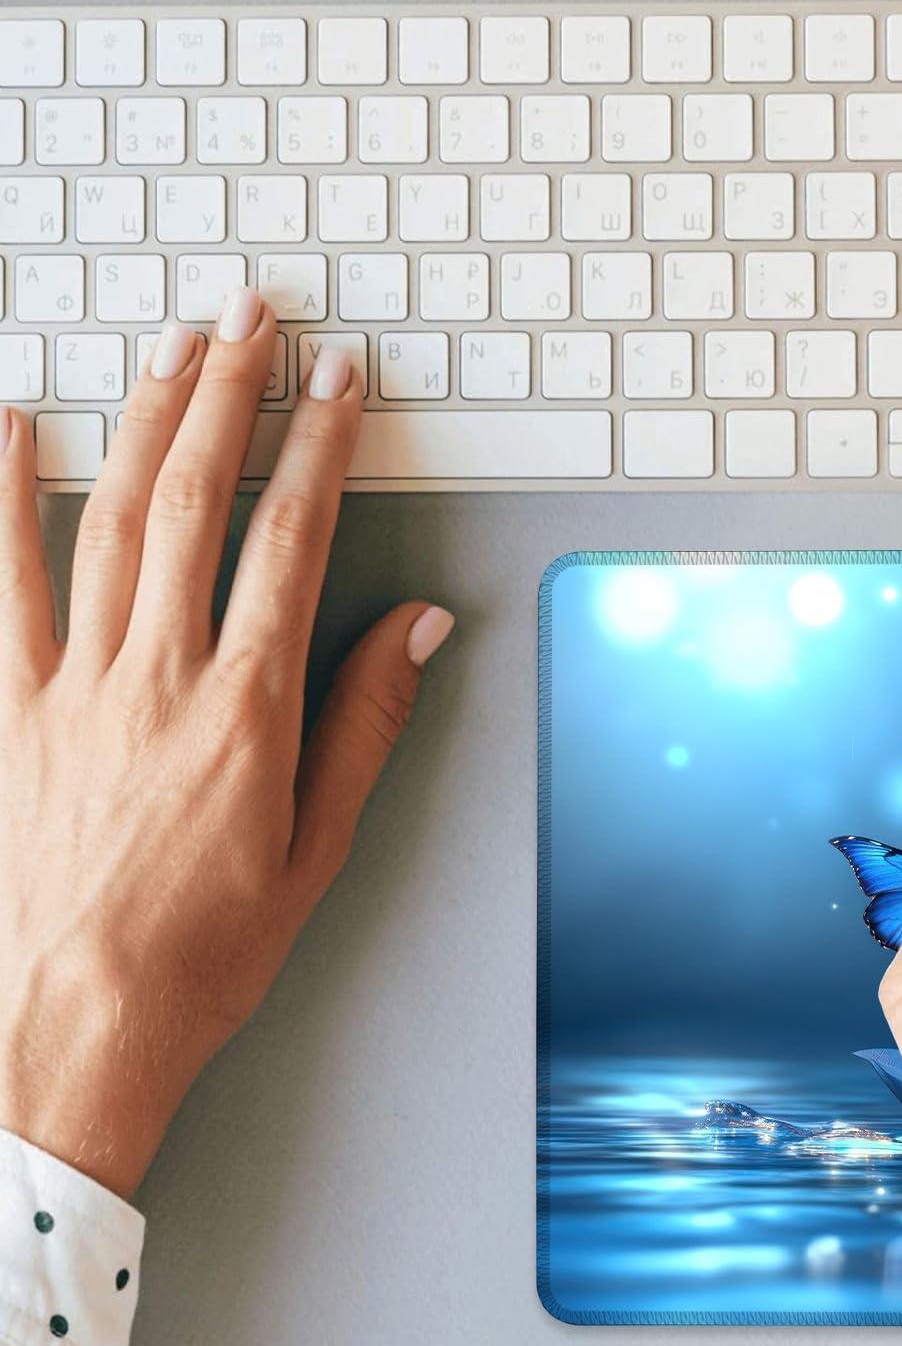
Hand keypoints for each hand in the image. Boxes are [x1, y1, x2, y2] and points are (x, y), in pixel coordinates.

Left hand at [0, 290, 452, 1199]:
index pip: (294, 540)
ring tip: (172, 350)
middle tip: (253, 318)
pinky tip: (11, 432)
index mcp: (246, 709)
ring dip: (145, 424)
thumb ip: (366, 719)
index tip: (339, 382)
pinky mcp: (9, 710)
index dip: (322, 447)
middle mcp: (157, 677)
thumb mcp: (319, 843)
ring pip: (110, 522)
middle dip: (230, 396)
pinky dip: (1, 499)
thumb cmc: (204, 948)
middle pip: (197, 503)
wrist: (72, 1028)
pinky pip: (1, 585)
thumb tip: (417, 628)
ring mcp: (73, 686)